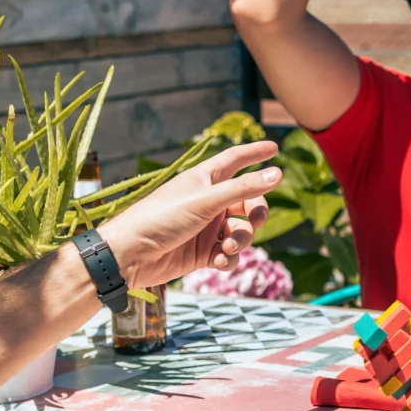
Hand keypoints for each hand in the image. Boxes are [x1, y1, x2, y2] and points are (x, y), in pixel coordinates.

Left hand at [98, 142, 281, 288]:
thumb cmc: (161, 218)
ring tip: (227, 247)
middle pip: (248, 201)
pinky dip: (230, 258)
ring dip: (241, 239)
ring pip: (242, 230)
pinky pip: (230, 254)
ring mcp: (207, 228)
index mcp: (205, 180)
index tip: (275, 148)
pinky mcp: (204, 252)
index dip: (254, 153)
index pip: (235, 160)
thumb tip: (279, 173)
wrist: (130, 256)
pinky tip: (220, 262)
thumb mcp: (205, 200)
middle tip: (256, 221)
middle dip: (256, 212)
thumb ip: (244, 188)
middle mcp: (209, 201)